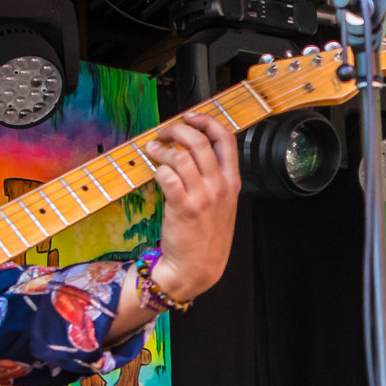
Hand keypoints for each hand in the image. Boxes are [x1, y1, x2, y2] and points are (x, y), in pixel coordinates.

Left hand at [143, 114, 238, 301]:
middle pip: (199, 141)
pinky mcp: (183, 208)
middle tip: (164, 132)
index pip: (226, 139)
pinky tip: (154, 170)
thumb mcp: (224, 205)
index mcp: (232, 182)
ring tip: (152, 150)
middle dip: (177, 129)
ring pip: (181, 156)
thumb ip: (216, 178)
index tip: (190, 117)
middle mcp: (220, 186)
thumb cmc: (207, 237)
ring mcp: (203, 197)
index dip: (206, 121)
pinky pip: (168, 176)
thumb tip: (193, 150)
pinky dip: (159, 168)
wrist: (196, 268)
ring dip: (162, 148)